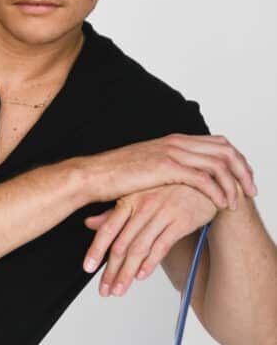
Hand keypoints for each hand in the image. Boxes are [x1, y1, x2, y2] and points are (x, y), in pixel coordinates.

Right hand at [76, 133, 257, 209]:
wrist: (93, 176)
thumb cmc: (115, 176)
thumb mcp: (147, 168)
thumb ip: (167, 167)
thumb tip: (181, 178)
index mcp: (175, 140)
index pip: (218, 143)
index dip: (236, 160)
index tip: (244, 178)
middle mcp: (178, 142)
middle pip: (226, 150)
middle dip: (243, 170)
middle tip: (251, 190)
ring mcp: (173, 153)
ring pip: (219, 163)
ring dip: (234, 183)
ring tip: (239, 201)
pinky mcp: (167, 167)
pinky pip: (204, 178)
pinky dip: (217, 191)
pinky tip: (221, 205)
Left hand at [81, 183, 219, 295]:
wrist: (206, 182)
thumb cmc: (169, 189)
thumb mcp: (139, 196)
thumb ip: (114, 212)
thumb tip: (89, 224)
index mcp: (129, 199)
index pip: (107, 229)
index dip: (96, 250)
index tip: (88, 269)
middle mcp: (143, 206)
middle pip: (122, 244)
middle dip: (111, 271)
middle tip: (104, 290)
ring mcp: (162, 213)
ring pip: (139, 248)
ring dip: (127, 273)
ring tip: (119, 290)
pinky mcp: (181, 221)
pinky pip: (162, 245)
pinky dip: (150, 263)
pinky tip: (141, 276)